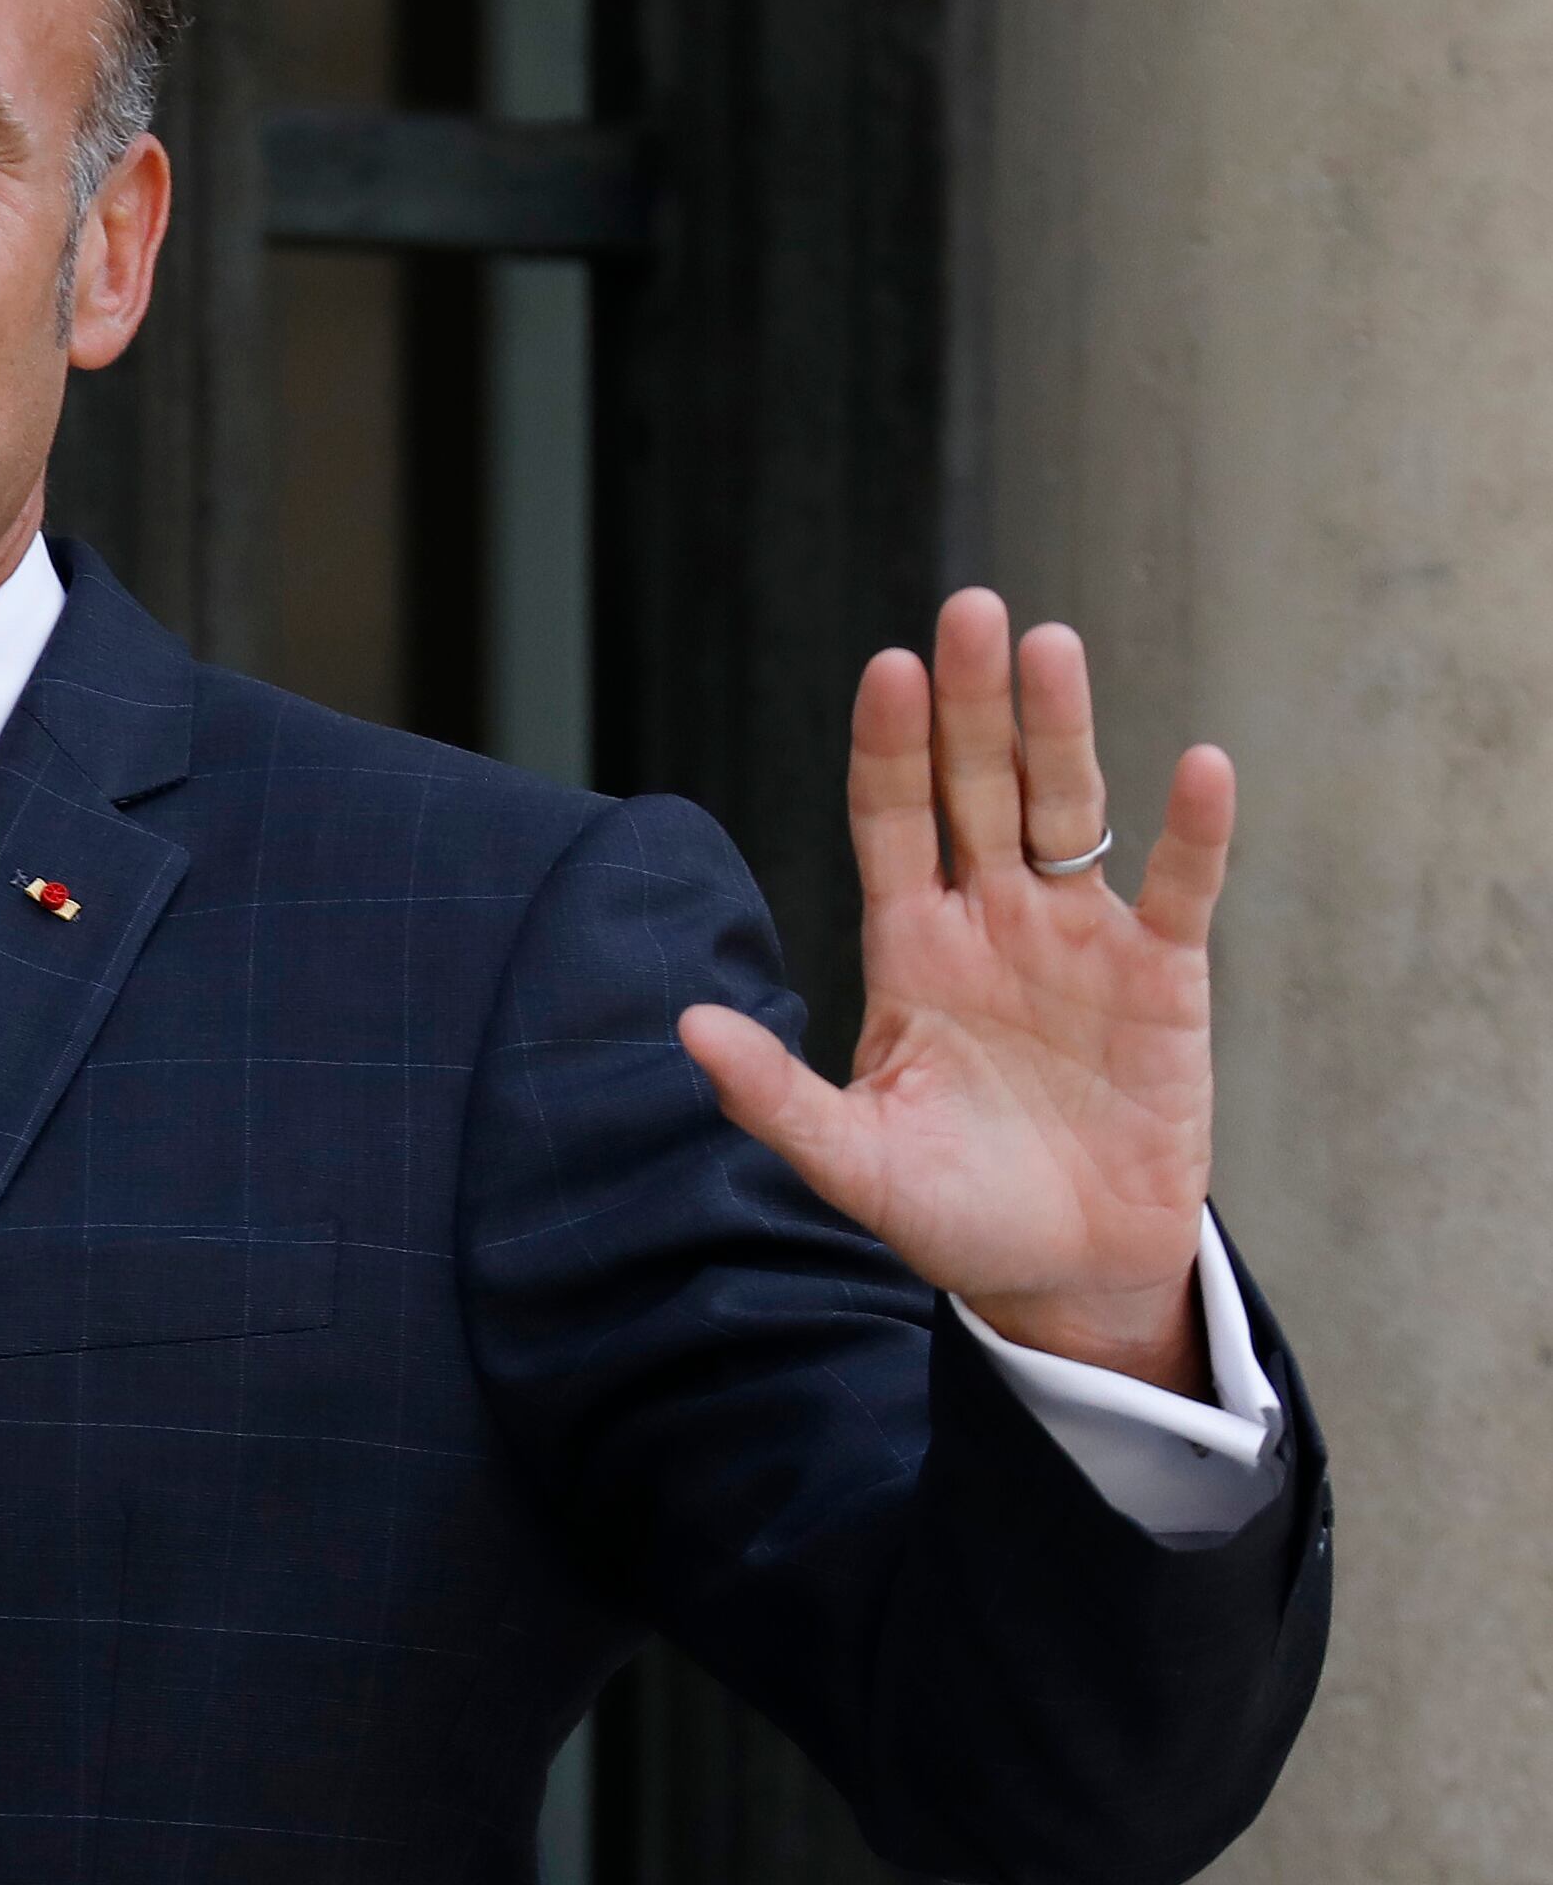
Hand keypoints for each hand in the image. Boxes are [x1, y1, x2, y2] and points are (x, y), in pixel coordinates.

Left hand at [678, 590, 1228, 1393]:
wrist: (1063, 1273)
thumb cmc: (951, 1213)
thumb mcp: (851, 1161)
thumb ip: (773, 1097)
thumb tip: (685, 1028)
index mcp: (910, 947)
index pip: (892, 820)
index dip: (889, 748)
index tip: (886, 669)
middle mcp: (990, 920)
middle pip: (977, 788)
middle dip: (972, 704)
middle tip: (970, 611)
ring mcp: (1077, 940)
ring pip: (1067, 810)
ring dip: (1061, 731)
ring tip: (1052, 646)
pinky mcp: (1163, 979)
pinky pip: (1178, 889)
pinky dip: (1192, 832)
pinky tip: (1199, 766)